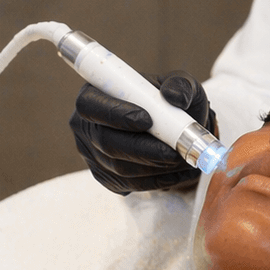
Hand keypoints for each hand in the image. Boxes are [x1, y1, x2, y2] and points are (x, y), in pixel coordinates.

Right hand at [70, 71, 214, 194]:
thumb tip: (174, 96)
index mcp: (96, 94)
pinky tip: (176, 172)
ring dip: (153, 167)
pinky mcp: (106, 177)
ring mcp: (94, 154)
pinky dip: (156, 180)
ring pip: (119, 167)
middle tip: (173, 151)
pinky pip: (128, 184)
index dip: (114, 114)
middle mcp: (88, 125)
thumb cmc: (173, 104)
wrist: (177, 131)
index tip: (146, 120)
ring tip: (181, 160)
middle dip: (142, 149)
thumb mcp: (182, 86)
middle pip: (105, 142)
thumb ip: (180, 85)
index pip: (90, 104)